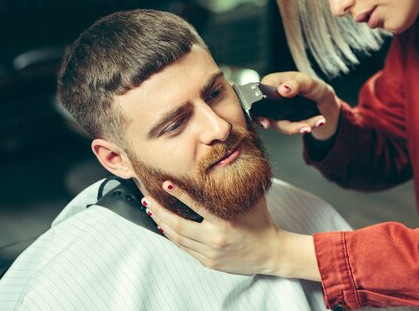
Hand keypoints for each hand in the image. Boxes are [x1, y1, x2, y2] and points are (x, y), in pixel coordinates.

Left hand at [142, 181, 281, 274]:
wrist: (271, 253)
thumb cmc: (261, 222)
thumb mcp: (253, 200)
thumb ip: (239, 184)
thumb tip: (233, 157)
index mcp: (225, 223)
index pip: (196, 206)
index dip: (179, 195)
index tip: (165, 184)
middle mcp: (215, 239)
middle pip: (179, 226)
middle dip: (160, 212)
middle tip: (147, 200)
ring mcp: (210, 253)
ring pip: (178, 238)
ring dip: (162, 223)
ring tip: (151, 211)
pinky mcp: (208, 262)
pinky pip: (185, 248)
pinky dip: (173, 236)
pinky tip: (164, 226)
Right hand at [258, 71, 340, 140]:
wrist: (322, 98)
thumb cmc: (311, 85)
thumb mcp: (306, 81)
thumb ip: (295, 84)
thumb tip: (282, 90)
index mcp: (270, 83)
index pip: (259, 98)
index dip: (260, 113)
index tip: (266, 123)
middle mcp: (270, 99)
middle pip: (270, 118)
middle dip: (289, 126)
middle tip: (306, 127)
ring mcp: (277, 112)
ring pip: (282, 126)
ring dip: (301, 127)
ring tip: (318, 122)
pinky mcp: (285, 122)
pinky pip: (292, 129)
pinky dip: (306, 127)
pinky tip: (318, 122)